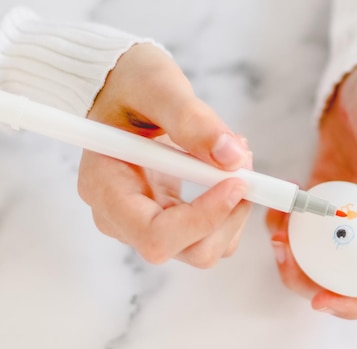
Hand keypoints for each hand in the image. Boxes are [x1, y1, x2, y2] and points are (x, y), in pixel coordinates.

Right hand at [78, 44, 252, 267]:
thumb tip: (232, 157)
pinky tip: (227, 168)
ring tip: (237, 158)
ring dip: (235, 209)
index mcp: (105, 189)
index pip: (156, 235)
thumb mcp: (157, 86)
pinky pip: (212, 232)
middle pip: (188, 250)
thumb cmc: (129, 83)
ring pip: (207, 247)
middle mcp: (121, 217)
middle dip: (229, 214)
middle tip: (245, 165)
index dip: (204, 218)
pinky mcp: (170, 219)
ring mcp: (146, 222)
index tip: (236, 182)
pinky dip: (231, 205)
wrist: (124, 89)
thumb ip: (192, 120)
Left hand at [266, 61, 356, 318]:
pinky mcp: (327, 200)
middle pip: (351, 280)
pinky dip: (287, 231)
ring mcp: (351, 215)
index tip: (323, 302)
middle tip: (285, 265)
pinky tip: (274, 217)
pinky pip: (305, 229)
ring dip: (297, 261)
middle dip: (316, 284)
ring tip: (275, 241)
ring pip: (324, 260)